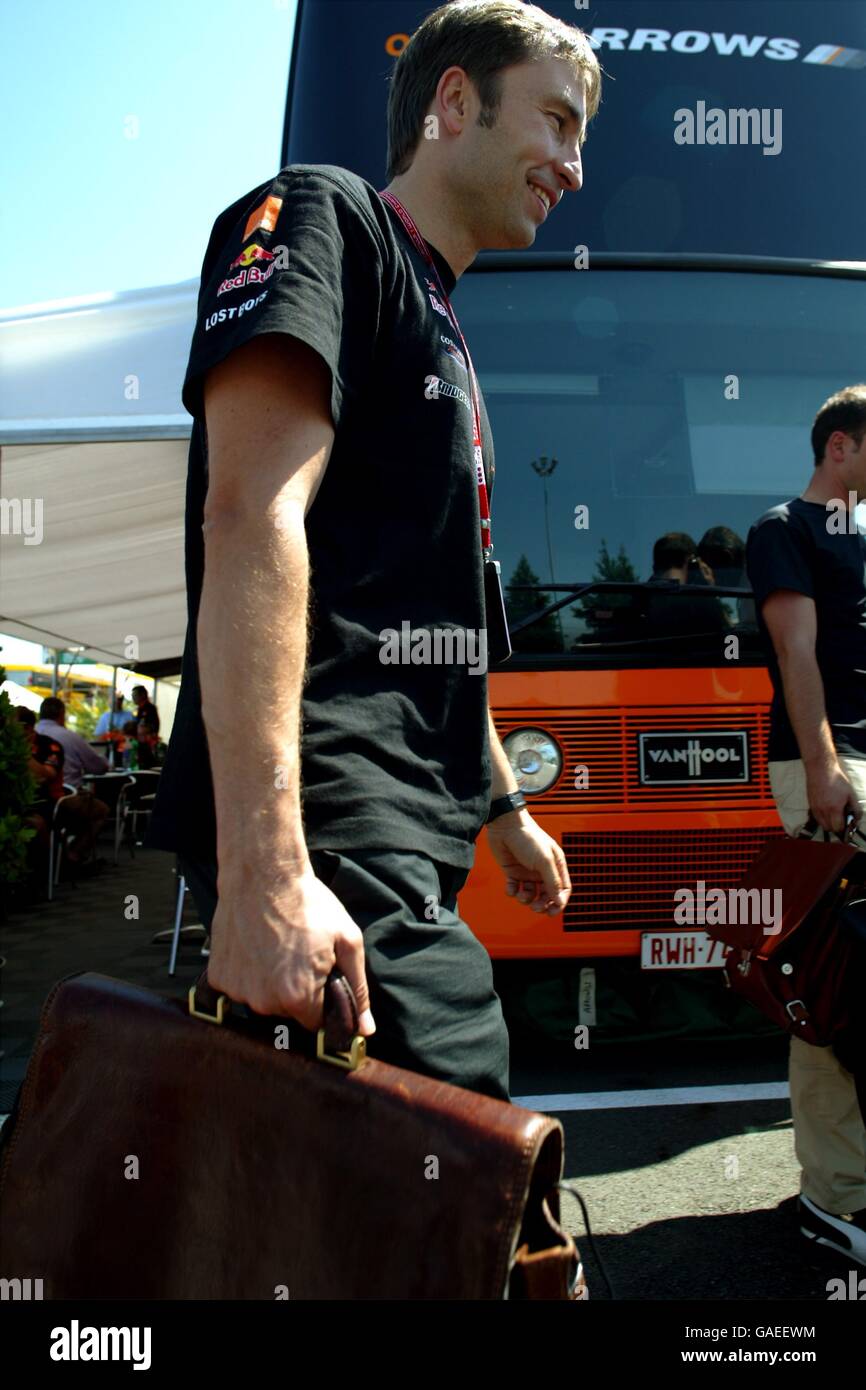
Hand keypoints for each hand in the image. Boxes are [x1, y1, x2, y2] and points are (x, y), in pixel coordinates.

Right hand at [206, 867, 375, 1035]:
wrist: (263, 874)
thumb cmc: (307, 904)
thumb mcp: (347, 941)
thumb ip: (357, 989)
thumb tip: (365, 1028)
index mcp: (298, 998)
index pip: (315, 1022)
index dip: (321, 999)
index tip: (319, 975)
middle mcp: (264, 1002)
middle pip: (287, 1012)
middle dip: (296, 990)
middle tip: (299, 954)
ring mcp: (238, 990)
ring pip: (262, 1000)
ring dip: (270, 982)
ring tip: (276, 947)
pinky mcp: (218, 976)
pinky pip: (239, 986)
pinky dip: (247, 972)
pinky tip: (255, 946)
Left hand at [487, 810, 570, 914]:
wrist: (505, 825)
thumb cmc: (528, 838)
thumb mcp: (544, 860)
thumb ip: (552, 882)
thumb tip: (560, 902)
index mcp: (555, 865)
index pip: (563, 889)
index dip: (559, 902)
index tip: (552, 912)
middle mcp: (542, 870)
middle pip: (547, 895)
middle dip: (542, 904)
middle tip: (536, 908)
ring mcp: (527, 871)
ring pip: (531, 894)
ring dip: (526, 899)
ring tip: (522, 895)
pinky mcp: (513, 871)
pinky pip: (515, 888)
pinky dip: (513, 891)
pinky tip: (511, 888)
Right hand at [805, 764, 861, 834]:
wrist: (821, 770)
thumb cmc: (835, 779)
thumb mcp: (851, 793)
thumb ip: (856, 808)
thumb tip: (857, 818)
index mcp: (834, 808)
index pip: (838, 828)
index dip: (844, 828)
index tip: (847, 823)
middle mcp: (822, 810)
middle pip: (828, 828)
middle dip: (836, 826)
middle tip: (841, 819)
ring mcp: (815, 808)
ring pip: (821, 824)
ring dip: (828, 822)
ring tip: (834, 814)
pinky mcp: (810, 804)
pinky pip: (816, 817)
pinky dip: (822, 817)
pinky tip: (827, 809)